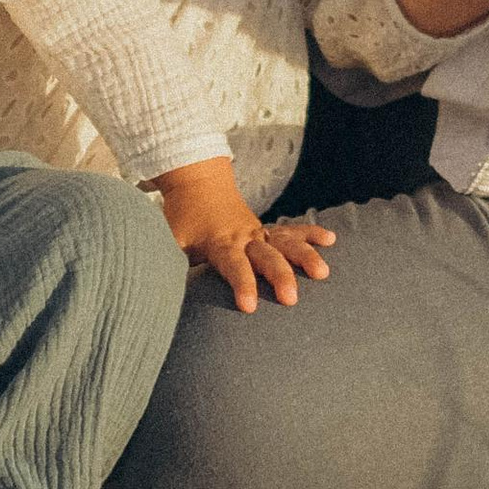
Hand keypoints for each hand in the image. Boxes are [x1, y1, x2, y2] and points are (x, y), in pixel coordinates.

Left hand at [148, 158, 335, 313]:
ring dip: (303, 255)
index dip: (242, 284)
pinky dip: (310, 234)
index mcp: (219, 242)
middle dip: (279, 276)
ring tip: (323, 272)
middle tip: (291, 299)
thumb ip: (168, 264)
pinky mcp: (266, 230)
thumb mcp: (169, 241)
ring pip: (284, 243)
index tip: (250, 307)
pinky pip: (291, 231)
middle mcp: (243, 236)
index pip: (232, 266)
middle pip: (265, 256)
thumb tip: (157, 293)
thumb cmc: (181, 218)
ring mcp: (258, 232)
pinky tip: (331, 241)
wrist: (197, 182)